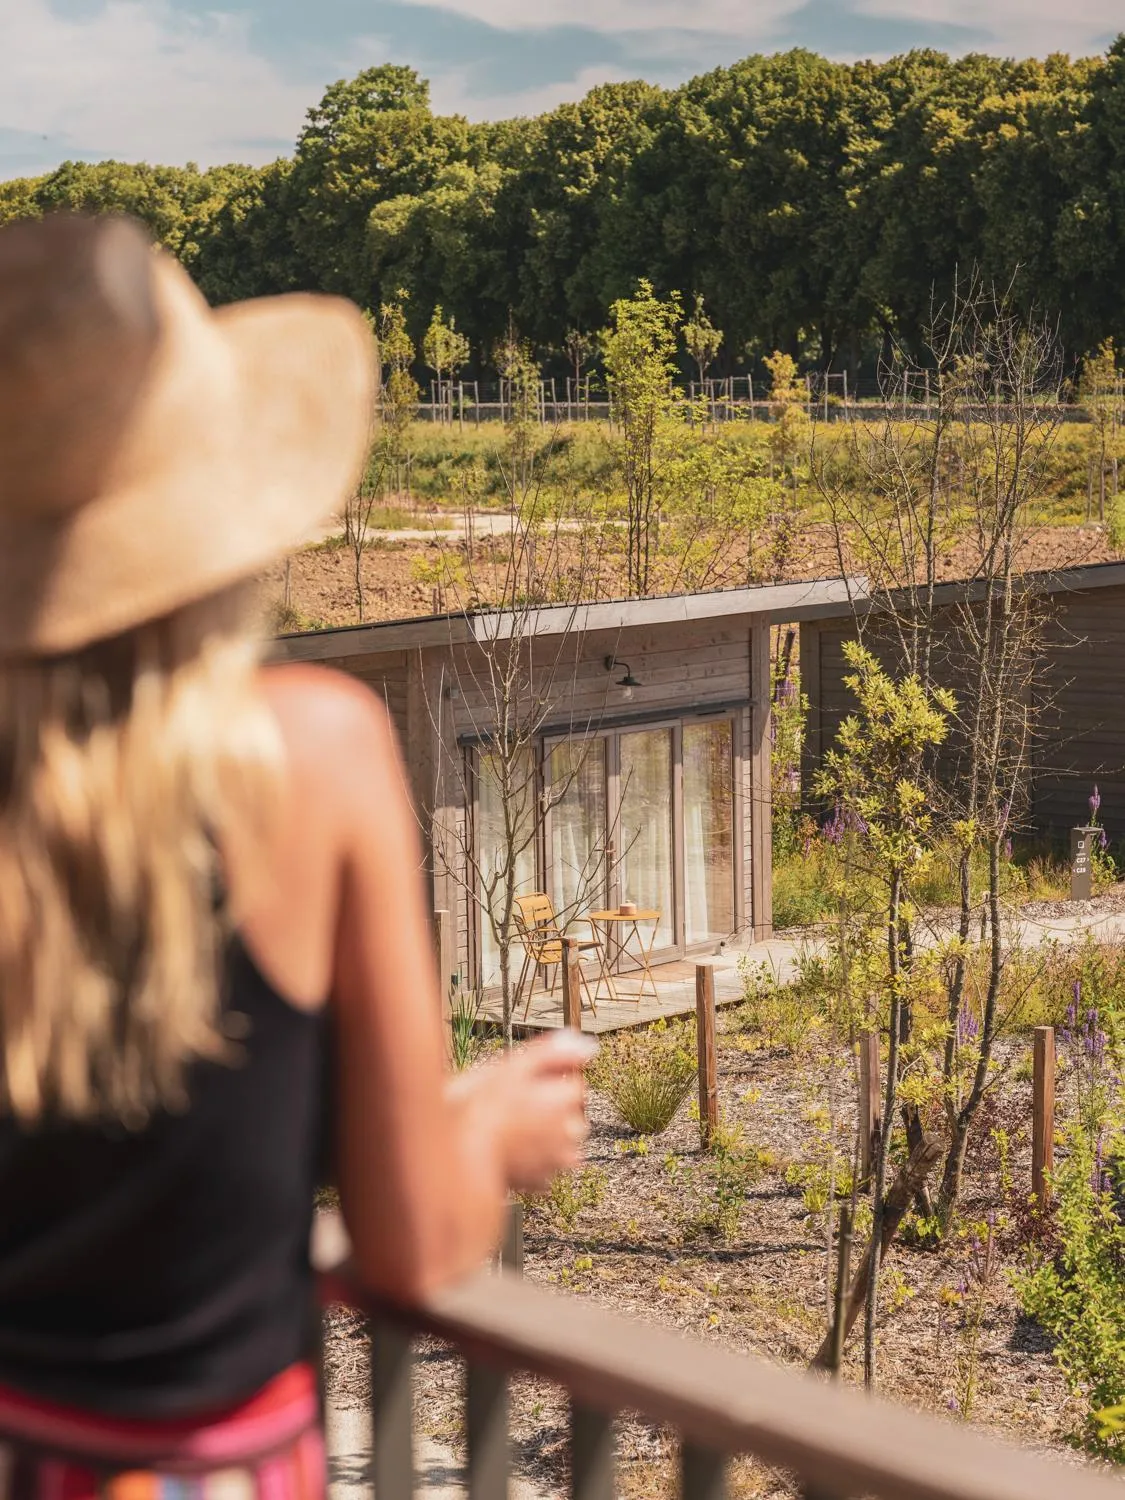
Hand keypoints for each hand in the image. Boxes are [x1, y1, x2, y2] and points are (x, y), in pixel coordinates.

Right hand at [447, 1032, 596, 1193]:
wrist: (458, 1158)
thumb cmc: (479, 1109)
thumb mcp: (512, 1067)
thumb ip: (552, 1053)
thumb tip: (586, 1045)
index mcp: (563, 1101)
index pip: (576, 1085)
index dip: (550, 1083)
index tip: (526, 1086)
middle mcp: (567, 1133)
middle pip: (573, 1115)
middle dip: (554, 1110)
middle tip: (517, 1108)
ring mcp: (556, 1161)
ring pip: (565, 1142)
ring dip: (549, 1136)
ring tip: (514, 1131)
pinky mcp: (542, 1182)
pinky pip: (549, 1166)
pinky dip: (537, 1159)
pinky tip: (512, 1151)